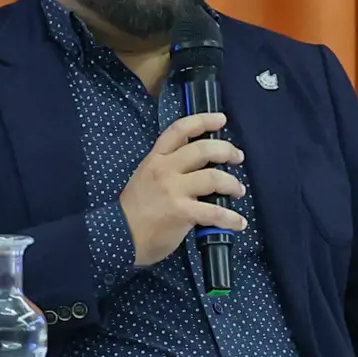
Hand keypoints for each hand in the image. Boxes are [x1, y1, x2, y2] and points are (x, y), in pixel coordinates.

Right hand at [119, 111, 246, 264]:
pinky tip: (239, 223)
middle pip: (203, 150)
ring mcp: (174, 190)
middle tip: (237, 157)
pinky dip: (231, 218)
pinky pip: (214, 212)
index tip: (221, 119)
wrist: (118, 236)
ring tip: (239, 190)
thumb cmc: (133, 210)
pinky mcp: (182, 212)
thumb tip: (196, 168)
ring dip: (233, 184)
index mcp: (156, 158)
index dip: (203, 121)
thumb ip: (167, 169)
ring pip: (214, 178)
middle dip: (226, 151)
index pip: (180, 130)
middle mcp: (165, 169)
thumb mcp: (145, 178)